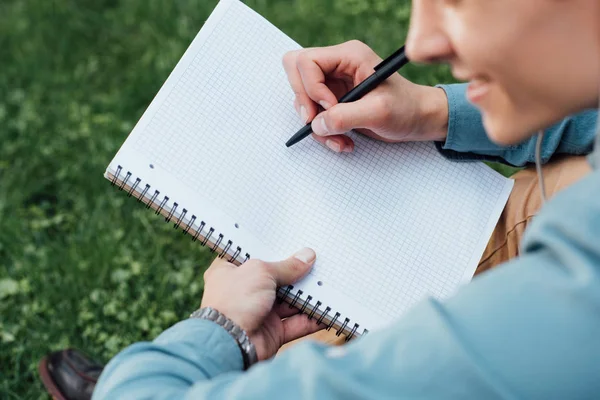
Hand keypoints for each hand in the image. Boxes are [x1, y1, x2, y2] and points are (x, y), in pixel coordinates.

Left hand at [201, 248, 321, 359]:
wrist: (229, 344)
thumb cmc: (235, 301)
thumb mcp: (261, 272)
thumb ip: (287, 266)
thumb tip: (308, 256)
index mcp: (230, 270)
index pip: (252, 255)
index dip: (271, 248)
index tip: (291, 240)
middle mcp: (244, 291)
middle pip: (275, 278)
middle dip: (296, 272)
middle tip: (318, 260)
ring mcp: (259, 312)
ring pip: (289, 301)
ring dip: (308, 295)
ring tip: (329, 282)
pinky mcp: (272, 332)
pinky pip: (296, 323)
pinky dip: (312, 318)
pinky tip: (329, 310)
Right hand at [283, 40, 448, 151]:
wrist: (419, 121)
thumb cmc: (407, 109)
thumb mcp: (379, 112)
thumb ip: (346, 117)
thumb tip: (316, 125)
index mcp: (348, 56)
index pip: (306, 61)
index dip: (311, 87)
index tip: (330, 108)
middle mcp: (338, 66)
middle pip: (296, 74)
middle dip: (304, 103)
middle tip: (316, 123)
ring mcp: (333, 84)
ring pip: (303, 100)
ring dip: (317, 126)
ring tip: (340, 140)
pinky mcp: (334, 103)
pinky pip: (314, 116)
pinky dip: (324, 133)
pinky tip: (343, 141)